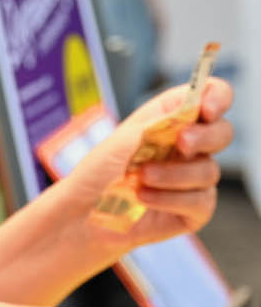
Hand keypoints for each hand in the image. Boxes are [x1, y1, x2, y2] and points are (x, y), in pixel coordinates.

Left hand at [59, 78, 232, 250]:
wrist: (83, 210)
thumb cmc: (102, 169)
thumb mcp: (130, 136)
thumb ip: (166, 120)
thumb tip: (198, 102)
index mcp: (175, 119)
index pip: (213, 97)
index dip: (218, 98)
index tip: (206, 110)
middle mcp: (191, 147)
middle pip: (223, 133)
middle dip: (205, 137)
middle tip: (181, 143)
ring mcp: (195, 179)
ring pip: (209, 171)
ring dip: (173, 174)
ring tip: (141, 177)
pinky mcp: (194, 210)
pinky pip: (200, 201)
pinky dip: (169, 198)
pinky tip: (143, 197)